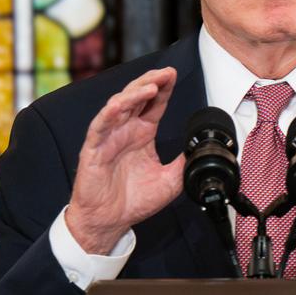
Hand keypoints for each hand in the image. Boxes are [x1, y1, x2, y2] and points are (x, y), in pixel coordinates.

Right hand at [66, 68, 184, 253]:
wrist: (110, 222)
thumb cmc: (133, 201)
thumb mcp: (170, 181)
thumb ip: (184, 162)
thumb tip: (201, 149)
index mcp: (142, 134)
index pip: (153, 104)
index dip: (163, 88)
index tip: (174, 75)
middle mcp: (125, 131)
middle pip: (136, 97)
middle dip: (151, 82)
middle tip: (166, 73)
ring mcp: (108, 138)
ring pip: (118, 106)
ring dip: (134, 94)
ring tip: (151, 86)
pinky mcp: (93, 150)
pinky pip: (99, 127)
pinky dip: (109, 114)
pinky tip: (119, 105)